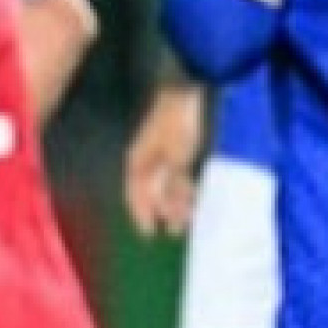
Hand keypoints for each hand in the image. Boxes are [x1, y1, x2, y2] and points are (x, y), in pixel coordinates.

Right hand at [122, 85, 204, 236]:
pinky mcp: (176, 150)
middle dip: (163, 212)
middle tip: (176, 230)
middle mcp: (146, 163)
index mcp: (138, 164)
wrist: (184, 93)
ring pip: (166, 185)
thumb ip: (171, 185)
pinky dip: (183, 189)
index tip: (149, 234)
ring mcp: (161, 156)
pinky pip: (177, 176)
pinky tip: (193, 197)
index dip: (141, 215)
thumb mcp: (175, 158)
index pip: (135, 196)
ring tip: (188, 218)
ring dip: (176, 202)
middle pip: (152, 193)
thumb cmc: (175, 125)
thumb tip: (167, 210)